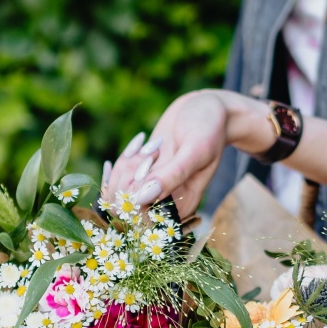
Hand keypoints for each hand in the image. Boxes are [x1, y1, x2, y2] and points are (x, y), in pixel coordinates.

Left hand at [105, 91, 247, 217]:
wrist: (209, 110)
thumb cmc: (210, 128)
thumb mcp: (195, 150)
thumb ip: (172, 175)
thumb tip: (141, 198)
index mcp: (181, 207)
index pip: (143, 217)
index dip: (136, 192)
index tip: (151, 162)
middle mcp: (165, 203)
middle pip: (125, 206)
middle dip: (129, 175)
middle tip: (152, 150)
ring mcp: (151, 191)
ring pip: (117, 191)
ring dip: (127, 164)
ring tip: (151, 145)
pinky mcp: (141, 177)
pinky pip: (116, 180)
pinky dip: (122, 160)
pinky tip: (139, 143)